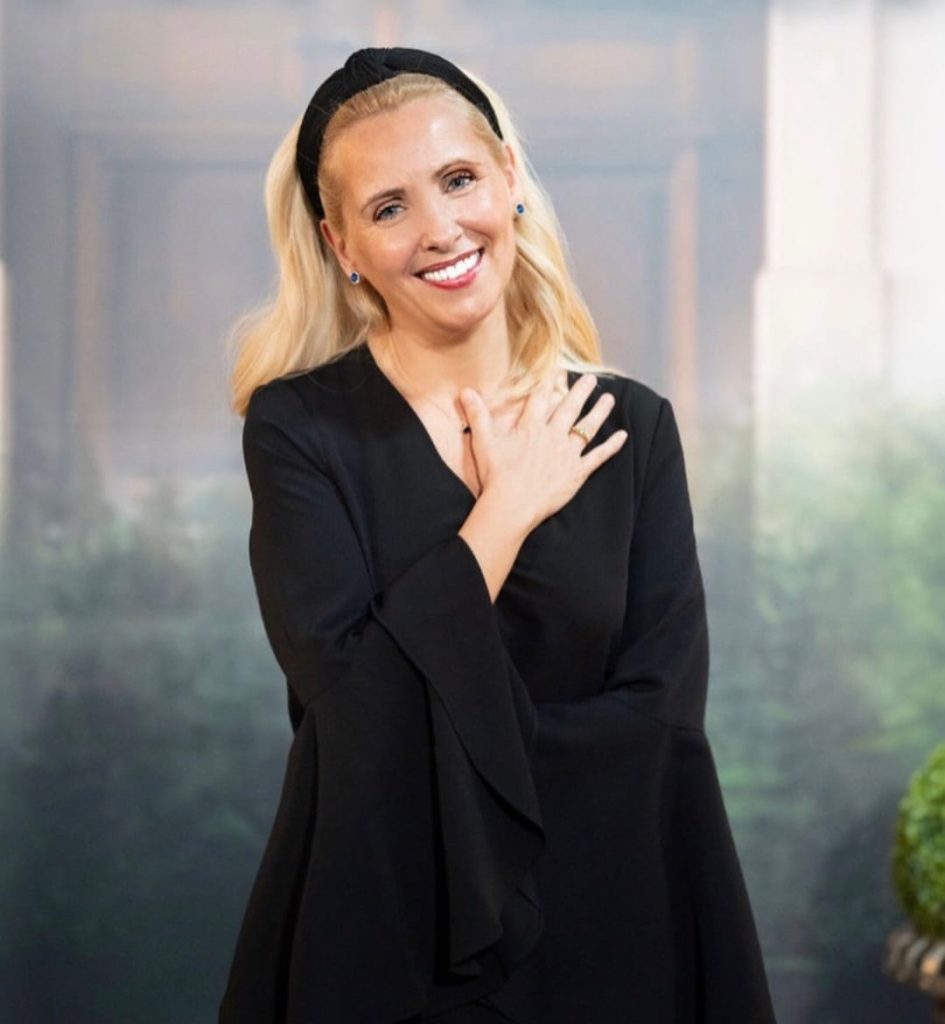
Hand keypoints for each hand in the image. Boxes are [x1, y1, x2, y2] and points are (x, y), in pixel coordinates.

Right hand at [459, 371, 628, 528]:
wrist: (512, 505)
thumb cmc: (496, 475)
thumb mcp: (483, 442)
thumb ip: (477, 415)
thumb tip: (465, 391)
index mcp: (531, 427)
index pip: (542, 397)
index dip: (550, 380)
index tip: (559, 367)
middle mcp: (552, 435)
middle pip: (569, 407)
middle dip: (581, 391)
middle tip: (591, 379)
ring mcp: (567, 454)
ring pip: (587, 427)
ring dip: (599, 412)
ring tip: (609, 399)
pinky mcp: (577, 472)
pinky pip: (598, 457)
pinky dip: (611, 447)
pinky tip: (623, 437)